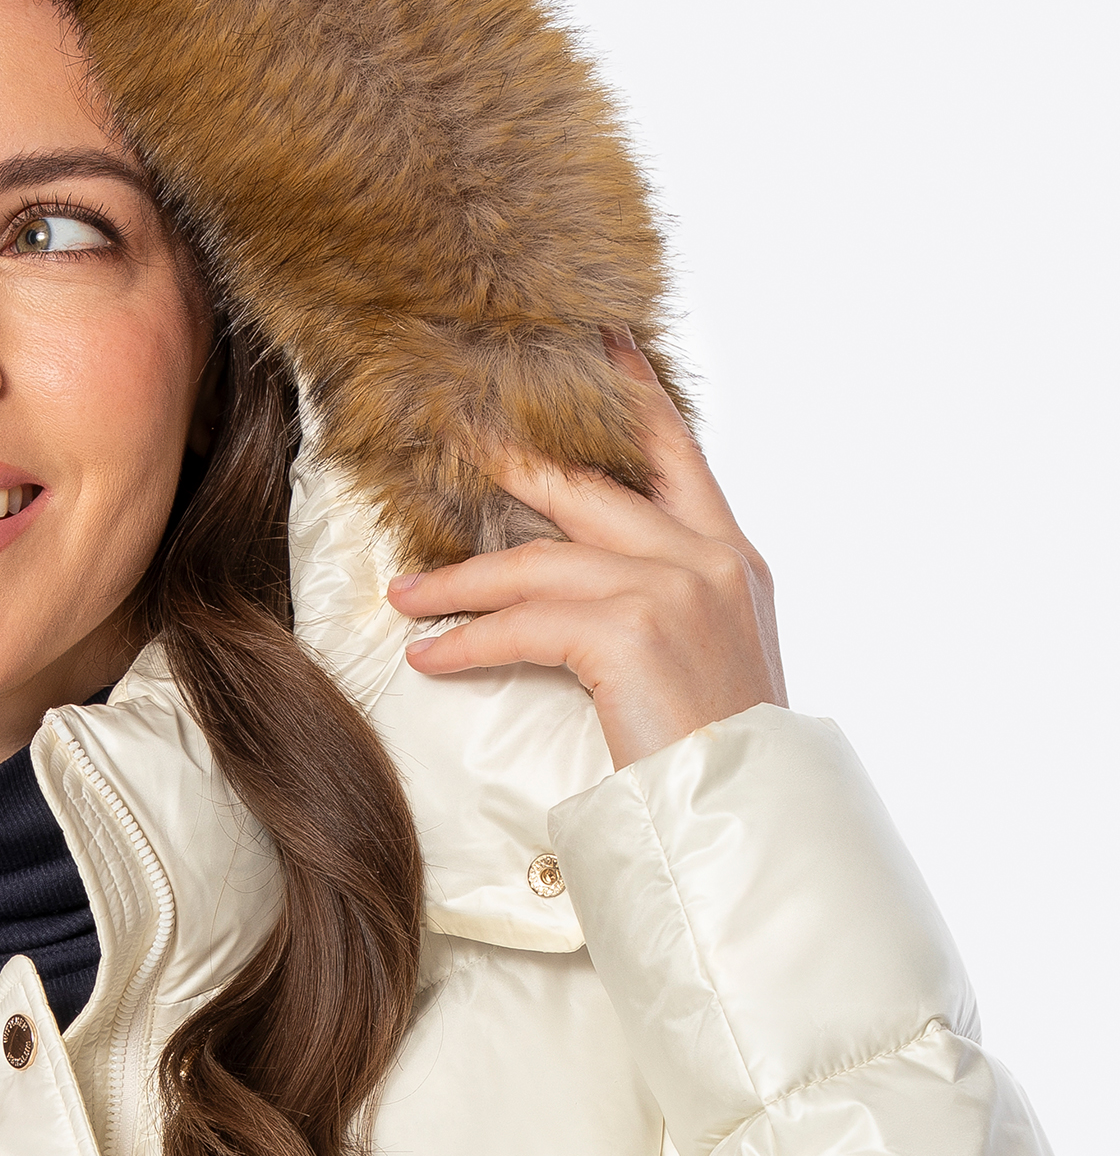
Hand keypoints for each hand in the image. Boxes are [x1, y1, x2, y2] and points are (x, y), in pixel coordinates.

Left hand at [388, 329, 785, 771]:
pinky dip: (467, 642)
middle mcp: (707, 560)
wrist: (749, 815)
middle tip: (449, 441)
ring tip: (405, 594)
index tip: (598, 339)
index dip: (631, 394)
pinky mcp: (631, 633)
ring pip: (538, 561)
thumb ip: (672, 604)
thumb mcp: (714, 659)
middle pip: (586, 490)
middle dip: (509, 467)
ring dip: (460, 581)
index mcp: (732, 559)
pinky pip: (523, 624)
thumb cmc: (723, 755)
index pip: (674, 453)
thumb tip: (603, 588)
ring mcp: (672, 590)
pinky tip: (428, 656)